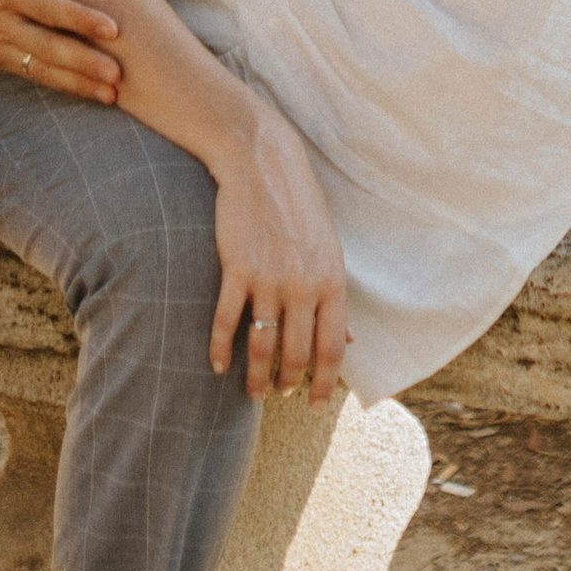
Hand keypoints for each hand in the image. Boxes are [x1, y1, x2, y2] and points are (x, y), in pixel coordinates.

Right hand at [0, 0, 123, 96]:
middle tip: (119, 76)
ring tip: (110, 95)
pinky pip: (25, 71)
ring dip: (74, 83)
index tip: (114, 30)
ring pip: (38, 69)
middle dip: (84, 65)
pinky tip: (79, 89)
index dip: (81, 20)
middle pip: (47, 49)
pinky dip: (52, 82)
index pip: (47, 8)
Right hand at [211, 109, 348, 404]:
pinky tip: (218, 366)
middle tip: (282, 395)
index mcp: (332, 281)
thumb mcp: (329, 250)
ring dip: (257, 377)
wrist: (263, 163)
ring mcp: (269, 278)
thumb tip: (351, 341)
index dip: (324, 383)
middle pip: (296, 354)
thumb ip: (335, 298)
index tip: (315, 406)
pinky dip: (221, 349)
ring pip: (262, 346)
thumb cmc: (299, 208)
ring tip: (254, 392)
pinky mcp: (237, 268)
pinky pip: (227, 322)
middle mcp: (303, 284)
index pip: (331, 348)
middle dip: (289, 383)